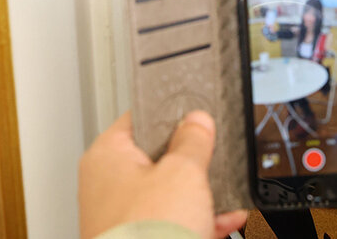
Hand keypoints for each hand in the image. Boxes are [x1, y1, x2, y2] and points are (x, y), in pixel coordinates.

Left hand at [79, 111, 246, 238]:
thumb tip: (197, 121)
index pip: (140, 116)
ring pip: (169, 192)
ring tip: (228, 190)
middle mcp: (109, 184)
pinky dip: (199, 219)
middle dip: (192, 159)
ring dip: (201, 192)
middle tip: (214, 153)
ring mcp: (124, 216)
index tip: (196, 110)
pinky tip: (226, 219)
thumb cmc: (146, 234)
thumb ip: (193, 140)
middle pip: (158, 156)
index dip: (172, 111)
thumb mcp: (183, 173)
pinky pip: (173, 221)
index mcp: (107, 156)